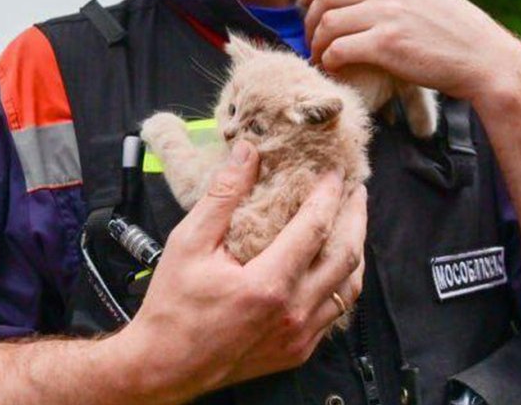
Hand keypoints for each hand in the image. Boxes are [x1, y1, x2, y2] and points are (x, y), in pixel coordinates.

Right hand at [116, 140, 366, 402]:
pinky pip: (335, 313)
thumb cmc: (172, 307)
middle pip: (345, 256)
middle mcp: (292, 313)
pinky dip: (341, 283)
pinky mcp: (298, 351)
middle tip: (355, 192)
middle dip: (355, 218)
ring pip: (348, 287)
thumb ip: (223, 196)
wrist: (165, 367)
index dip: (329, 196)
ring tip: (351, 224)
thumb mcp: (189, 243)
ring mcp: (299, 336)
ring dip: (355, 251)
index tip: (334, 174)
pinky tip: (333, 266)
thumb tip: (247, 153)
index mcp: (267, 285)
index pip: (315, 228)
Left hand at [299, 0, 520, 101]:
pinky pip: (338, 48)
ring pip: (327, 21)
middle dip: (310, 17)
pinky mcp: (387, 45)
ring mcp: (387, 14)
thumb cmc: (456, 30)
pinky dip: (328, 59)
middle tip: (311, 36)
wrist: (485, 59)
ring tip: (319, 56)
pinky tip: (333, 67)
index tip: (308, 0)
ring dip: (316, 42)